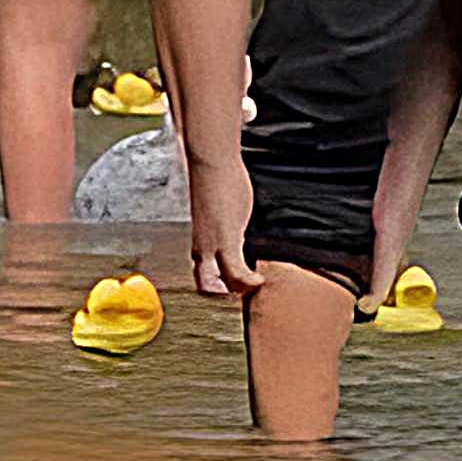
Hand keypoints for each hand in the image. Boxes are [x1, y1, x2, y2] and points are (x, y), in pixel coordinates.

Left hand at [181, 132, 252, 303]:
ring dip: (238, 292)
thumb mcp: (222, 215)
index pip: (203, 277)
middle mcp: (201, 248)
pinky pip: (235, 271)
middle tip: (248, 292)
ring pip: (215, 285)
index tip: (240, 289)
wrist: (211, 164)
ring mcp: (211, 245)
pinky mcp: (225, 238)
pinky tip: (260, 280)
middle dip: (225, 296)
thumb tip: (238, 232)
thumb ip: (228, 229)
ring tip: (255, 286)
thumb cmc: (217, 184)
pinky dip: (248, 282)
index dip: (220, 288)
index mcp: (200, 243)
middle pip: (204, 287)